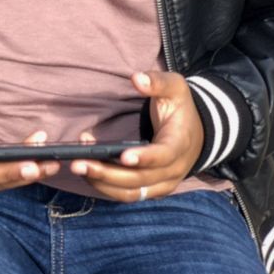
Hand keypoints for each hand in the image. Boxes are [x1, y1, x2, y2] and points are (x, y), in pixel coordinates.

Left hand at [70, 71, 204, 200]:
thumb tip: (137, 78)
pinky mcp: (151, 189)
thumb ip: (157, 82)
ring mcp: (163, 183)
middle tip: (79, 163)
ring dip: (103, 184)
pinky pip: (128, 195)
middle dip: (108, 174)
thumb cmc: (180, 108)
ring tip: (77, 167)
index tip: (123, 155)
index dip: (145, 158)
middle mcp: (173, 169)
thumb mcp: (175, 88)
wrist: (196, 133)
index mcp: (180, 144)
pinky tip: (87, 172)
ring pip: (132, 192)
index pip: (164, 156)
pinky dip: (106, 187)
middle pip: (141, 179)